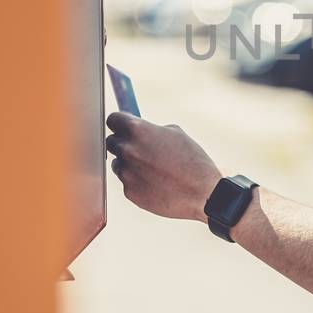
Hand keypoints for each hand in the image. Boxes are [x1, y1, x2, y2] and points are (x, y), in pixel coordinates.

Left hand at [105, 112, 222, 222]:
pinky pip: (127, 181)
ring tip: (153, 169)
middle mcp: (128, 149)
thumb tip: (138, 131)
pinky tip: (156, 183)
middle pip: (111, 142)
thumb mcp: (176, 135)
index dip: (119, 123)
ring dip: (129, 164)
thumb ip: (152, 131)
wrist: (202, 193)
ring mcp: (126, 172)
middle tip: (139, 148)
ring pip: (118, 163)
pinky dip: (137, 181)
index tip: (123, 126)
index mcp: (139, 130)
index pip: (113, 119)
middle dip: (122, 143)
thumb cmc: (193, 161)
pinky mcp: (129, 191)